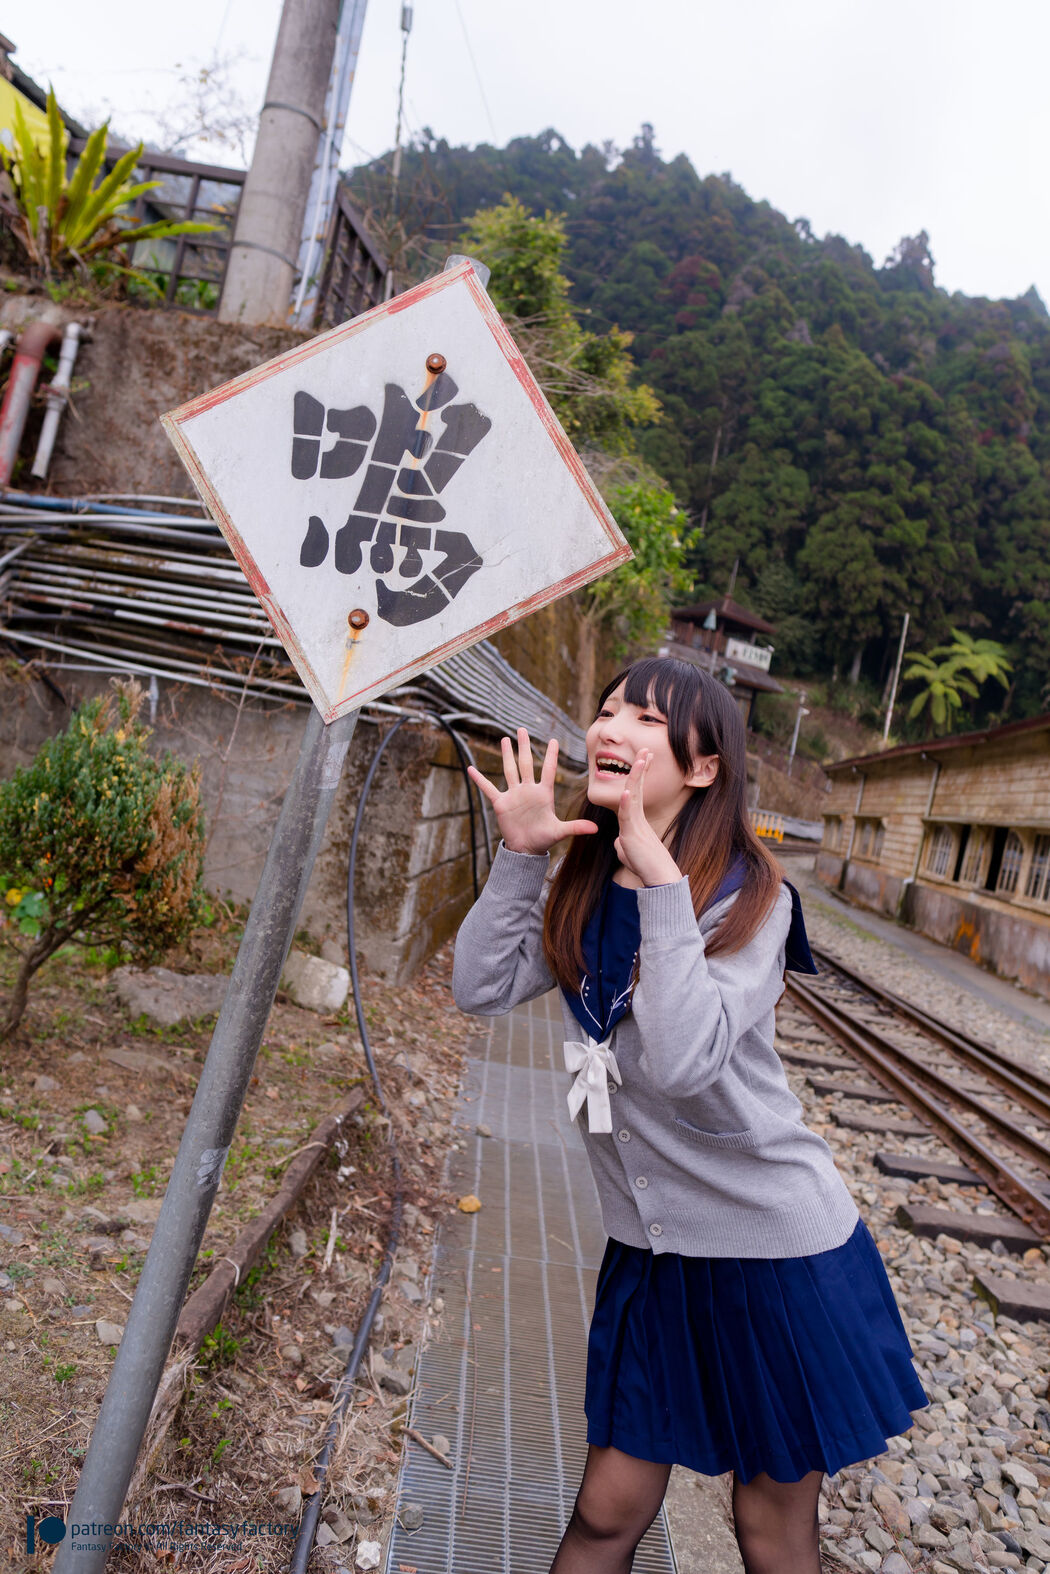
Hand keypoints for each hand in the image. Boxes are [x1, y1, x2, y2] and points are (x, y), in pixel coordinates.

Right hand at [467, 729, 598, 855]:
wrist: (526, 849)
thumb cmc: (543, 839)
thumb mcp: (559, 832)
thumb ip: (575, 827)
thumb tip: (596, 829)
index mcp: (543, 794)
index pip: (549, 770)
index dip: (551, 755)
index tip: (553, 740)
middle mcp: (528, 790)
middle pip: (526, 763)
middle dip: (524, 746)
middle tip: (522, 729)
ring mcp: (514, 795)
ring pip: (510, 770)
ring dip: (507, 755)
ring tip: (505, 739)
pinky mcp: (501, 803)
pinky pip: (489, 789)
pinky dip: (480, 780)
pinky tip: (471, 769)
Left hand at [614, 750, 683, 886]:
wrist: (658, 878)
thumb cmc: (645, 866)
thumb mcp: (628, 851)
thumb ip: (623, 842)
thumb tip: (619, 840)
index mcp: (636, 820)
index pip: (636, 792)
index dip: (639, 775)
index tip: (644, 759)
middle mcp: (637, 819)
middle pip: (637, 788)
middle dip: (640, 768)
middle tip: (646, 749)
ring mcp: (635, 825)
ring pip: (633, 796)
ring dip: (635, 777)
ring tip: (640, 758)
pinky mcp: (632, 836)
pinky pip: (628, 817)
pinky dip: (626, 803)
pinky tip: (626, 791)